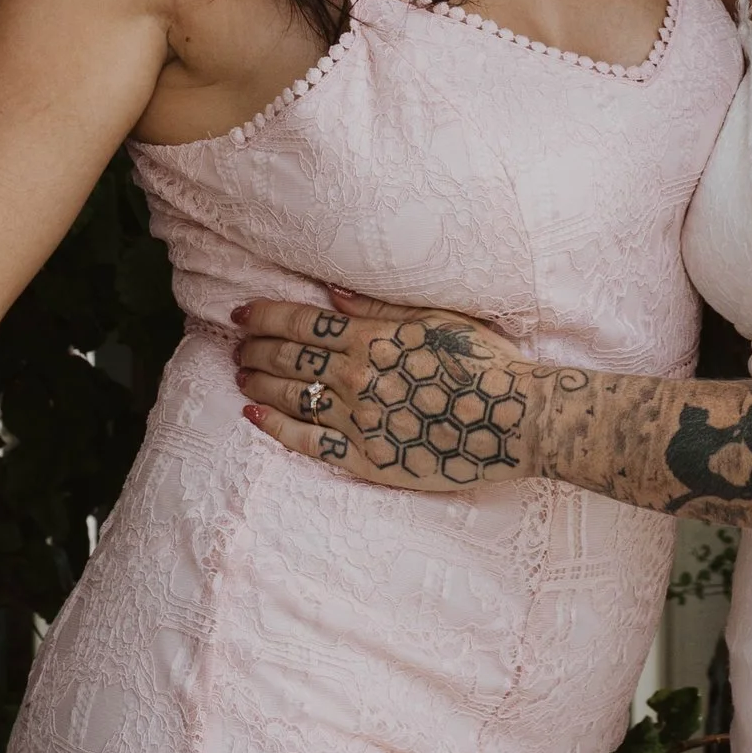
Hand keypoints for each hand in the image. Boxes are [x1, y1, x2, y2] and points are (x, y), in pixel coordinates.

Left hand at [236, 290, 543, 491]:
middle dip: (254, 349)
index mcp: (373, 338)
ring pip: (291, 397)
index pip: (301, 323)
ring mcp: (358, 420)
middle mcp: (357, 377)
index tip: (240, 313)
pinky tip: (254, 415)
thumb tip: (329, 294)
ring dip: (258, 383)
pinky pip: (308, 442)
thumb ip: (378, 308)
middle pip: (288, 359)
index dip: (264, 316)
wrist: (515, 418)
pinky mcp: (367, 458)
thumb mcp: (436, 318)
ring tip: (240, 375)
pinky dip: (276, 427)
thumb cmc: (484, 363)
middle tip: (236, 346)